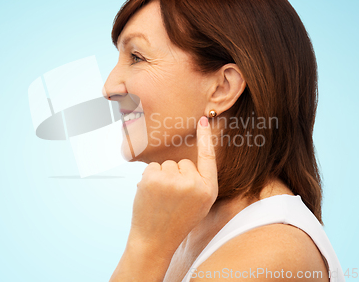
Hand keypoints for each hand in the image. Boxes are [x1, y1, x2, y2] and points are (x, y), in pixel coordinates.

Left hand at [128, 116, 218, 254]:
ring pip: (167, 165)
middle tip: (172, 199)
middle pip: (183, 162)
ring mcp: (173, 181)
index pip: (208, 157)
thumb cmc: (177, 221)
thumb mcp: (199, 204)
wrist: (155, 240)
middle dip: (175, 175)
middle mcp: (194, 184)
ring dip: (162, 178)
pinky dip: (149, 178)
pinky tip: (151, 196)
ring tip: (161, 200)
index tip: (203, 119)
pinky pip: (153, 167)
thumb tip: (190, 159)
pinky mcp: (154, 179)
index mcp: (209, 190)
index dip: (205, 138)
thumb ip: (199, 182)